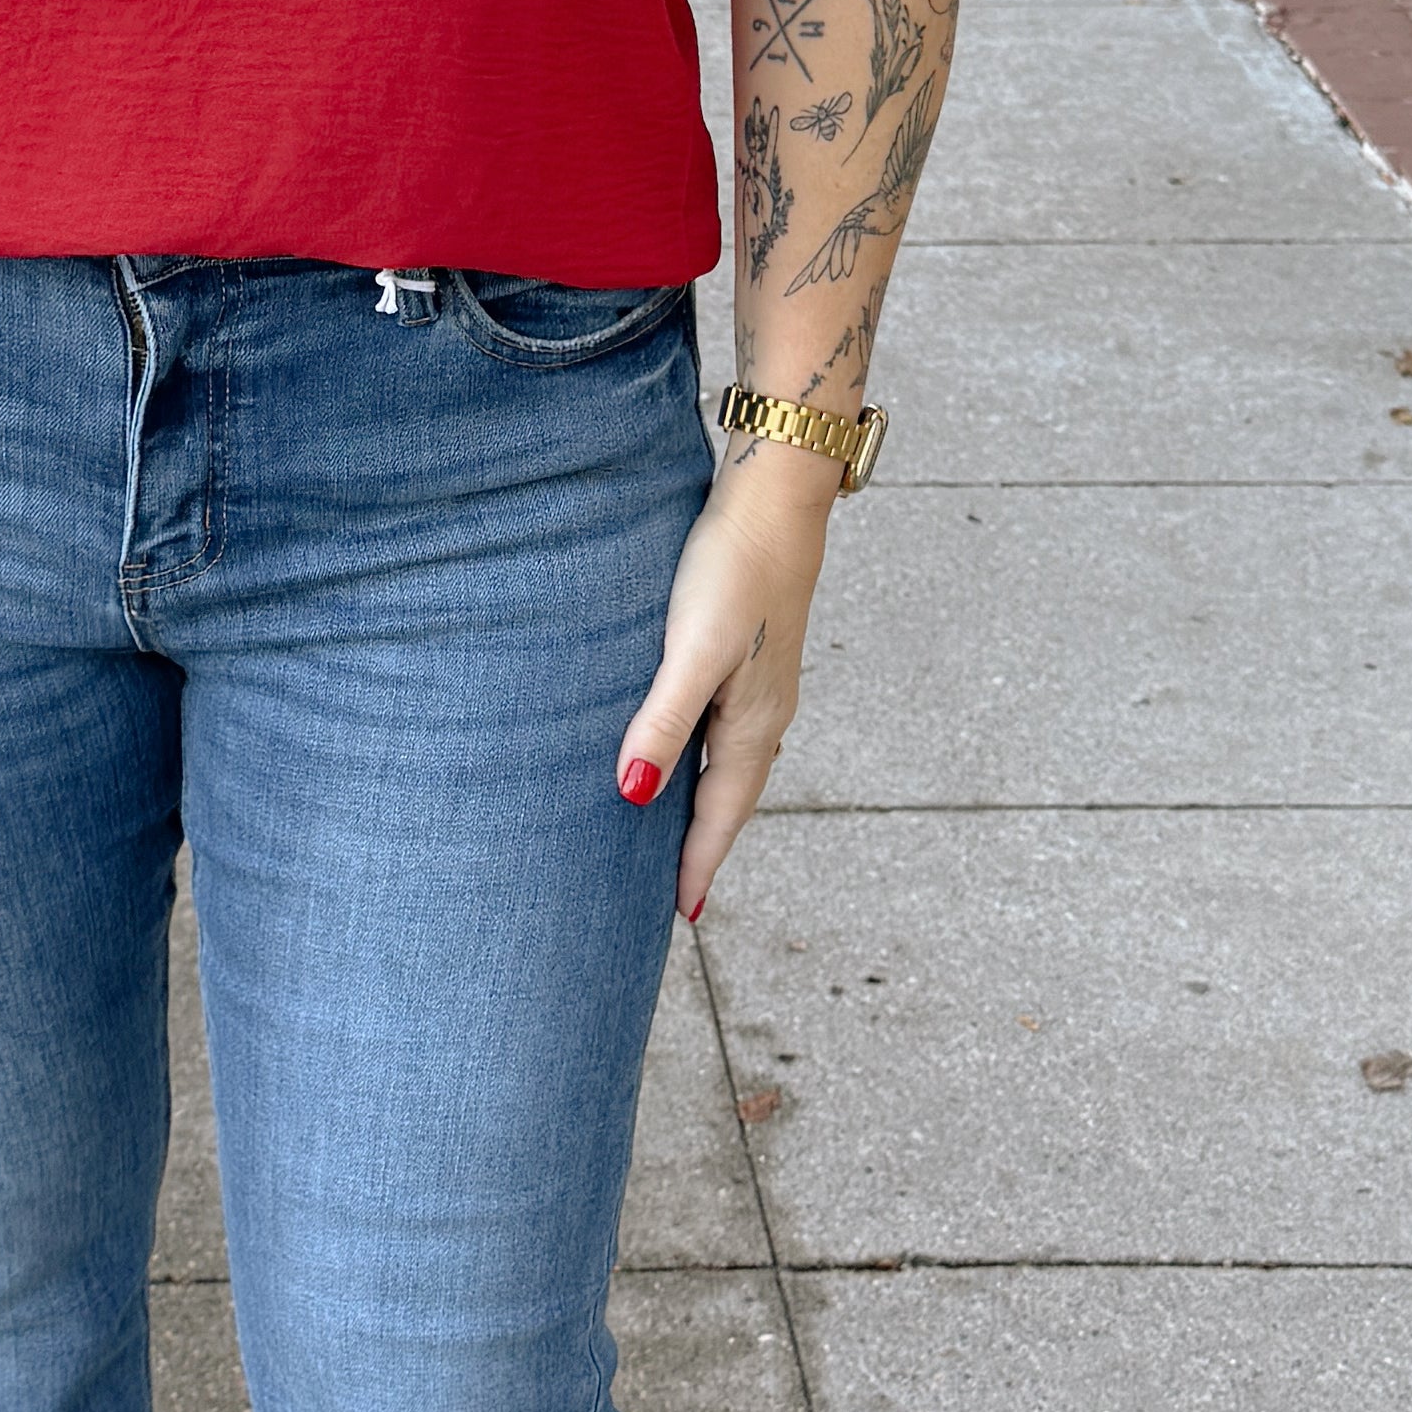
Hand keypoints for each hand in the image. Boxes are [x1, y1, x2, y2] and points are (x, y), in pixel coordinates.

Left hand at [614, 454, 836, 920]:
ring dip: (706, 804)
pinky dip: (706, 760)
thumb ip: (663, 721)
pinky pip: (726, 730)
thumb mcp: (693, 650)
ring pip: (730, 764)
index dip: (699, 864)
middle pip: (730, 798)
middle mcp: (765, 713)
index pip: (722, 814)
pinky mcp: (751, 654)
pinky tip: (686, 752)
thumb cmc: (731, 567)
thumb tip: (635, 794)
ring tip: (678, 838)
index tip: (681, 915)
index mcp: (753, 723)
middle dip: (704, 846)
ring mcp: (762, 684)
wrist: (775, 496)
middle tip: (677, 895)